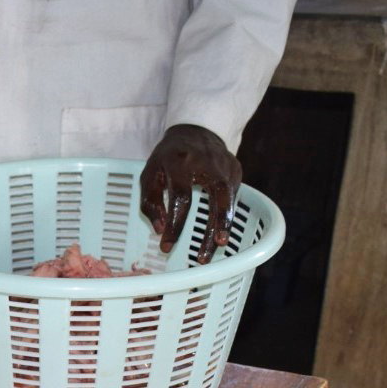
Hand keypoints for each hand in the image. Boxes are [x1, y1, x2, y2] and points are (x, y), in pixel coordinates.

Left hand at [139, 124, 240, 264]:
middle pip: (217, 196)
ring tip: (218, 247)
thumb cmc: (167, 158)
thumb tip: (161, 230)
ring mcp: (226, 165)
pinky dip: (226, 216)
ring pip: (229, 199)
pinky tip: (218, 231)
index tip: (166, 247)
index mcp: (181, 162)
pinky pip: (232, 198)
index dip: (175, 224)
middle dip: (213, 228)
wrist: (195, 131)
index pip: (181, 197)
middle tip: (204, 256)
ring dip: (224, 226)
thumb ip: (151, 202)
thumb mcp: (150, 175)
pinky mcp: (236, 170)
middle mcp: (208, 162)